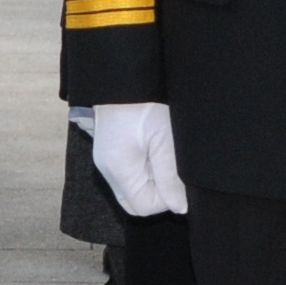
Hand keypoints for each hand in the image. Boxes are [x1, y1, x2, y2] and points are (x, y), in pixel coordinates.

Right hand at [89, 102, 184, 218]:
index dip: (166, 199)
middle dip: (158, 193)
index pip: (144, 207)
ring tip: (161, 154)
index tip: (178, 178)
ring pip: (132, 189)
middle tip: (170, 169)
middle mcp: (108, 170)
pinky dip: (143, 170)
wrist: (123, 77)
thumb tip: (179, 207)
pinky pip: (127, 175)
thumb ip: (170, 177)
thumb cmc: (145, 106)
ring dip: (151, 180)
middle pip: (135, 202)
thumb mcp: (164, 141)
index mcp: (120, 170)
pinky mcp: (109, 153)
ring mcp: (106, 161)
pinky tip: (151, 150)